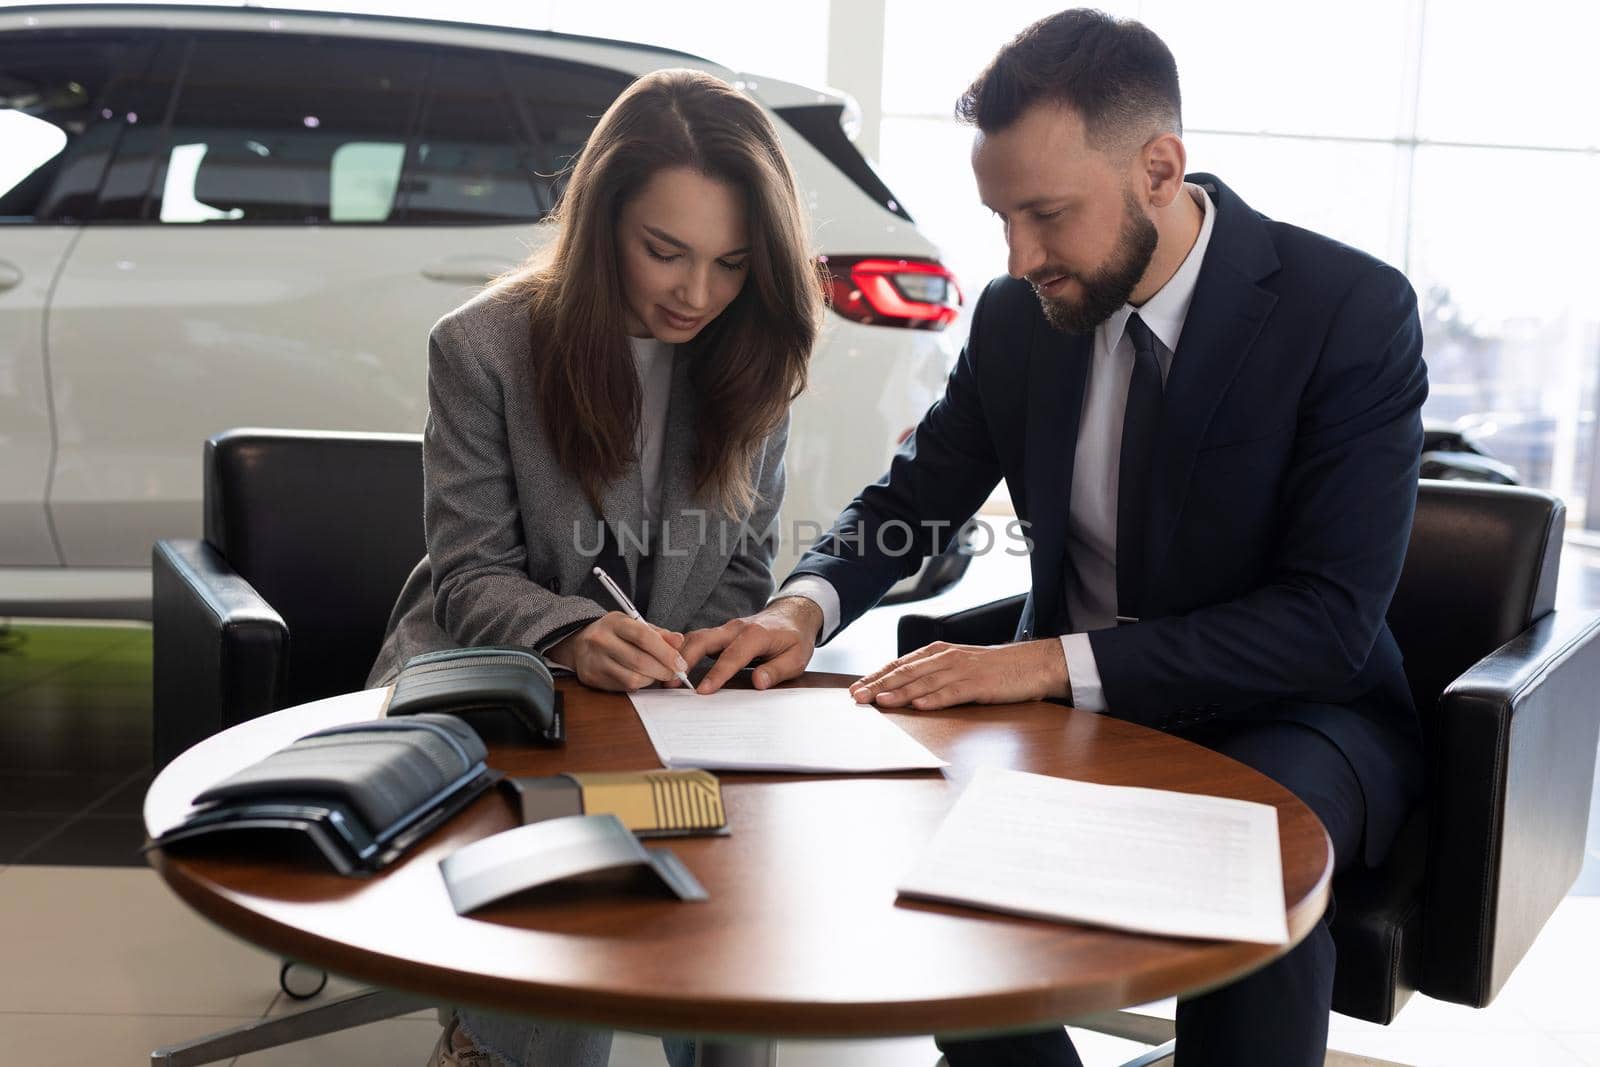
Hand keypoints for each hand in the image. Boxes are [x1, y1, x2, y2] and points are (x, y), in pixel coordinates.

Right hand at [547, 612, 688, 691]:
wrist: (580, 642)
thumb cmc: (614, 633)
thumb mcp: (635, 624)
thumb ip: (658, 633)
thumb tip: (679, 641)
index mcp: (614, 622)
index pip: (643, 637)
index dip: (666, 652)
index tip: (680, 663)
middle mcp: (601, 640)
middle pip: (640, 661)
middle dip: (663, 670)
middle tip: (675, 673)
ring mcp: (594, 661)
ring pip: (633, 678)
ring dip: (652, 679)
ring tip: (657, 674)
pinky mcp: (592, 678)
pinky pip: (623, 687)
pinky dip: (639, 684)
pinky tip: (642, 677)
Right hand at [678, 596, 823, 693]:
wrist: (794, 615)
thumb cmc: (795, 638)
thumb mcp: (797, 658)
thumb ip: (777, 670)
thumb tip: (758, 683)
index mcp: (756, 634)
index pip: (732, 656)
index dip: (716, 674)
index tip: (702, 691)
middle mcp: (736, 628)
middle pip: (703, 640)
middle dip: (684, 659)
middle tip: (670, 682)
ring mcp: (726, 629)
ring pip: (696, 638)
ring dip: (678, 655)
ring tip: (665, 677)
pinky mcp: (720, 634)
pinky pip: (698, 640)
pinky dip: (683, 652)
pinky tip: (673, 667)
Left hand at [849, 639, 1069, 710]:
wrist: (1032, 664)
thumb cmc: (994, 668)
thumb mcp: (959, 665)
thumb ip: (934, 673)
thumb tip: (904, 688)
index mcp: (939, 653)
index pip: (900, 664)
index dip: (876, 675)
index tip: (855, 688)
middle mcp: (946, 658)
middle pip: (906, 672)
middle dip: (878, 684)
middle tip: (857, 697)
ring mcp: (962, 670)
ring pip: (924, 682)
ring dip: (899, 692)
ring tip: (879, 701)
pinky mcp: (979, 685)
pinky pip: (952, 693)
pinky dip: (934, 699)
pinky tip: (918, 706)